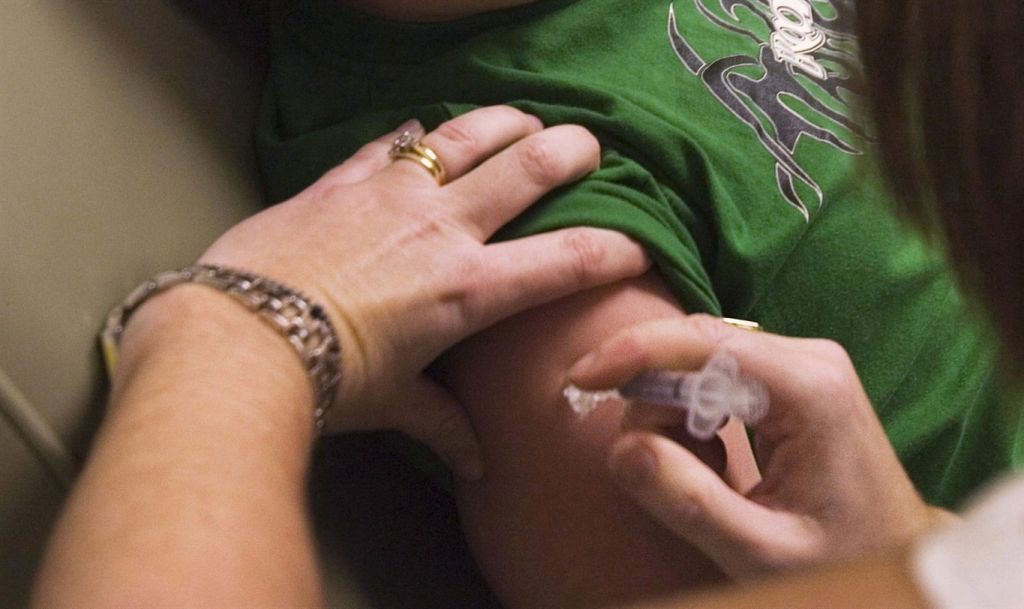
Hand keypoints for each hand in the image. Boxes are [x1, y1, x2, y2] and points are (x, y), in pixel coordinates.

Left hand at [199, 106, 649, 477]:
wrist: (238, 337)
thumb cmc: (326, 380)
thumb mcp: (393, 405)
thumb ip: (442, 425)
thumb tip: (477, 467)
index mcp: (466, 288)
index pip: (564, 261)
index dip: (612, 249)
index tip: (638, 245)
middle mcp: (439, 228)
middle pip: (525, 170)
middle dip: (569, 153)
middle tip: (591, 146)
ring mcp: (390, 193)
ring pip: (464, 137)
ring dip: (502, 123)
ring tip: (524, 117)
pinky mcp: (341, 180)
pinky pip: (388, 143)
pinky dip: (413, 134)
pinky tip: (422, 127)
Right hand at [567, 315, 954, 577]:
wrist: (894, 553)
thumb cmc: (842, 558)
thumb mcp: (762, 551)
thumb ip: (689, 502)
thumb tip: (622, 448)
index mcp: (809, 388)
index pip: (703, 341)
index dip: (634, 353)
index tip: (580, 378)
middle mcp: (807, 358)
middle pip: (693, 348)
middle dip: (656, 404)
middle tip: (659, 470)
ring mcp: (800, 363)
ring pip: (697, 361)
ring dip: (674, 416)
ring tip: (702, 476)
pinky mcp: (789, 376)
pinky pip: (713, 376)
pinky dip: (692, 417)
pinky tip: (712, 461)